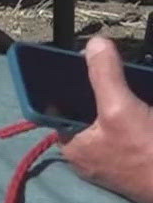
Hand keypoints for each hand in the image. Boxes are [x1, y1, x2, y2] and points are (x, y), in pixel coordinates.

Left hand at [61, 36, 152, 202]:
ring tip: (128, 80)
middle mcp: (88, 155)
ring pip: (110, 120)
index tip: (80, 61)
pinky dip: (135, 114)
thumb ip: (104, 75)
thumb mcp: (120, 108)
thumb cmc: (147, 153)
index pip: (59, 108)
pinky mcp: (136, 160)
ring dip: (120, 100)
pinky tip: (143, 100)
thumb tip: (94, 42)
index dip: (68, 83)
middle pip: (87, 111)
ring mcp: (114, 159)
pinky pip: (129, 130)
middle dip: (100, 89)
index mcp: (72, 145)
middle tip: (110, 66)